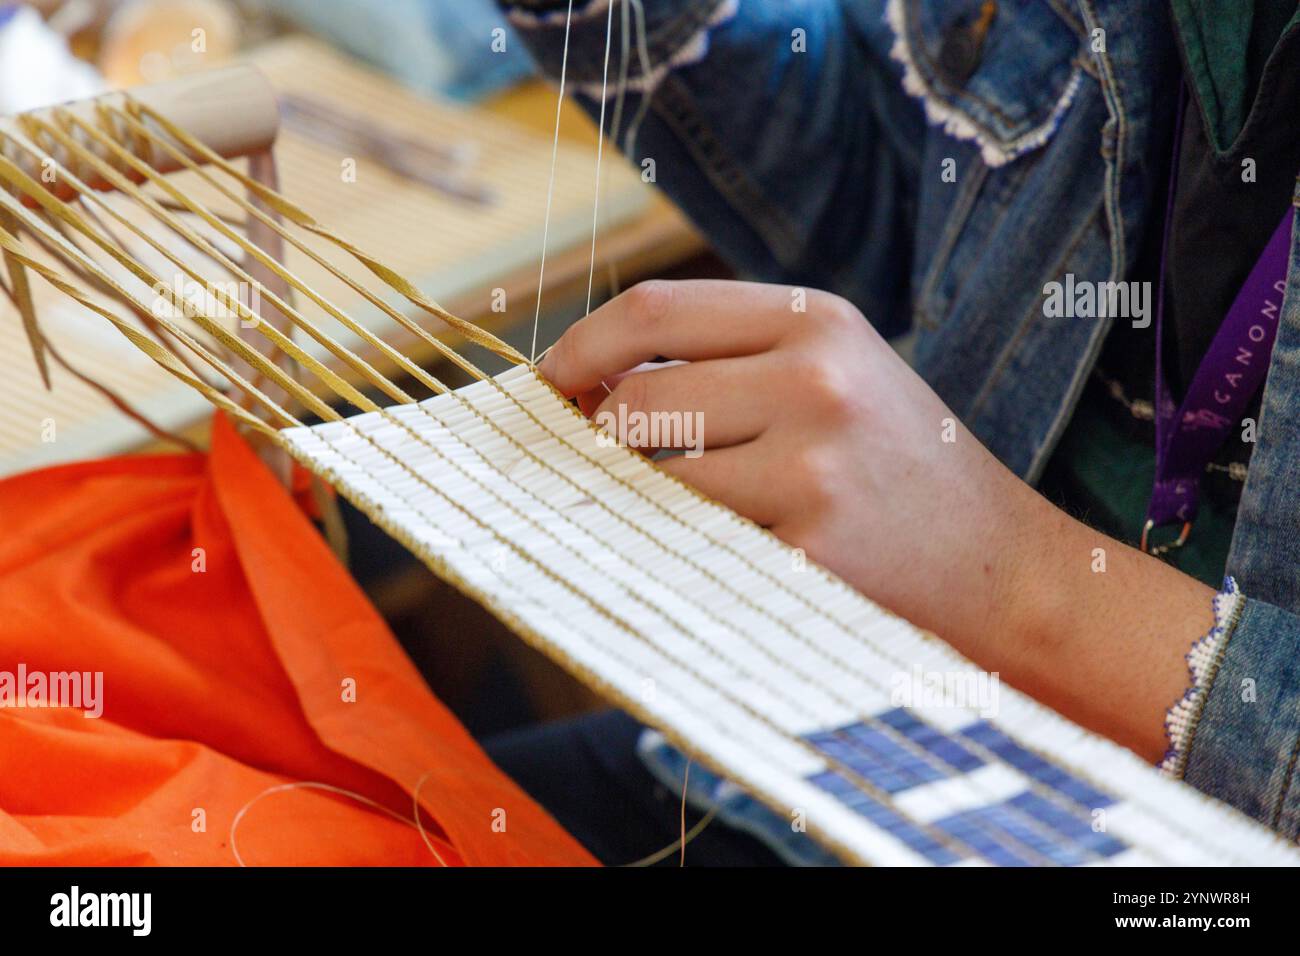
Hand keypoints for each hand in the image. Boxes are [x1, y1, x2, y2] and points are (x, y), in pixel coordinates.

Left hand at [539, 279, 1211, 759]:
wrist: (1006, 572)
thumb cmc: (903, 471)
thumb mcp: (838, 377)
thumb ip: (730, 362)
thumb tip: (594, 385)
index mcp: (819, 321)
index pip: (654, 309)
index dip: (581, 345)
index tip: (551, 384)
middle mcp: (816, 380)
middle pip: (637, 401)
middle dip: (604, 444)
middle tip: (610, 471)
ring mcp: (813, 468)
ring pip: (653, 481)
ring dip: (648, 504)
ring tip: (701, 516)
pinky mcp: (809, 551)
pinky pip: (692, 546)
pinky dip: (685, 554)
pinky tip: (734, 558)